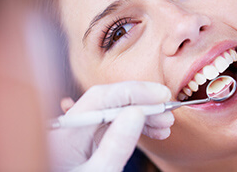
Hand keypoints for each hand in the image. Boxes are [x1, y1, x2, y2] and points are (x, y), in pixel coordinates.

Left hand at [49, 81, 173, 171]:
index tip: (161, 94)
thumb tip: (138, 113)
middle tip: (168, 113)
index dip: (135, 91)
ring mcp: (83, 128)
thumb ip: (116, 144)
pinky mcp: (91, 135)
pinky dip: (136, 124)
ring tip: (165, 124)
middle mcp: (74, 123)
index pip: (102, 96)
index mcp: (68, 129)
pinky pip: (116, 122)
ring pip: (117, 110)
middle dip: (143, 103)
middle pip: (111, 100)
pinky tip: (153, 130)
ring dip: (144, 114)